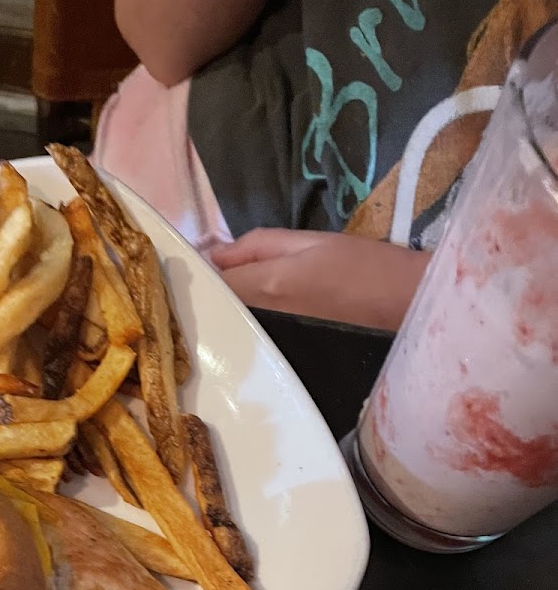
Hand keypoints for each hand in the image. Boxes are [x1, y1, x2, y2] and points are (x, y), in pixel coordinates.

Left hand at [209, 229, 430, 331]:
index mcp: (268, 286)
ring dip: (222, 302)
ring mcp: (272, 337)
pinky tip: (243, 303)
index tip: (183, 257)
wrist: (407, 308)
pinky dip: (241, 314)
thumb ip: (258, 246)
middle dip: (206, 289)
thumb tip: (214, 253)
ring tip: (217, 283)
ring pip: (232, 318)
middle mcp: (263, 318)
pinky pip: (250, 328)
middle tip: (194, 268)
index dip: (195, 270)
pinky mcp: (284, 348)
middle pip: (219, 305)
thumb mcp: (311, 241)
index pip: (211, 282)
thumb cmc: (365, 266)